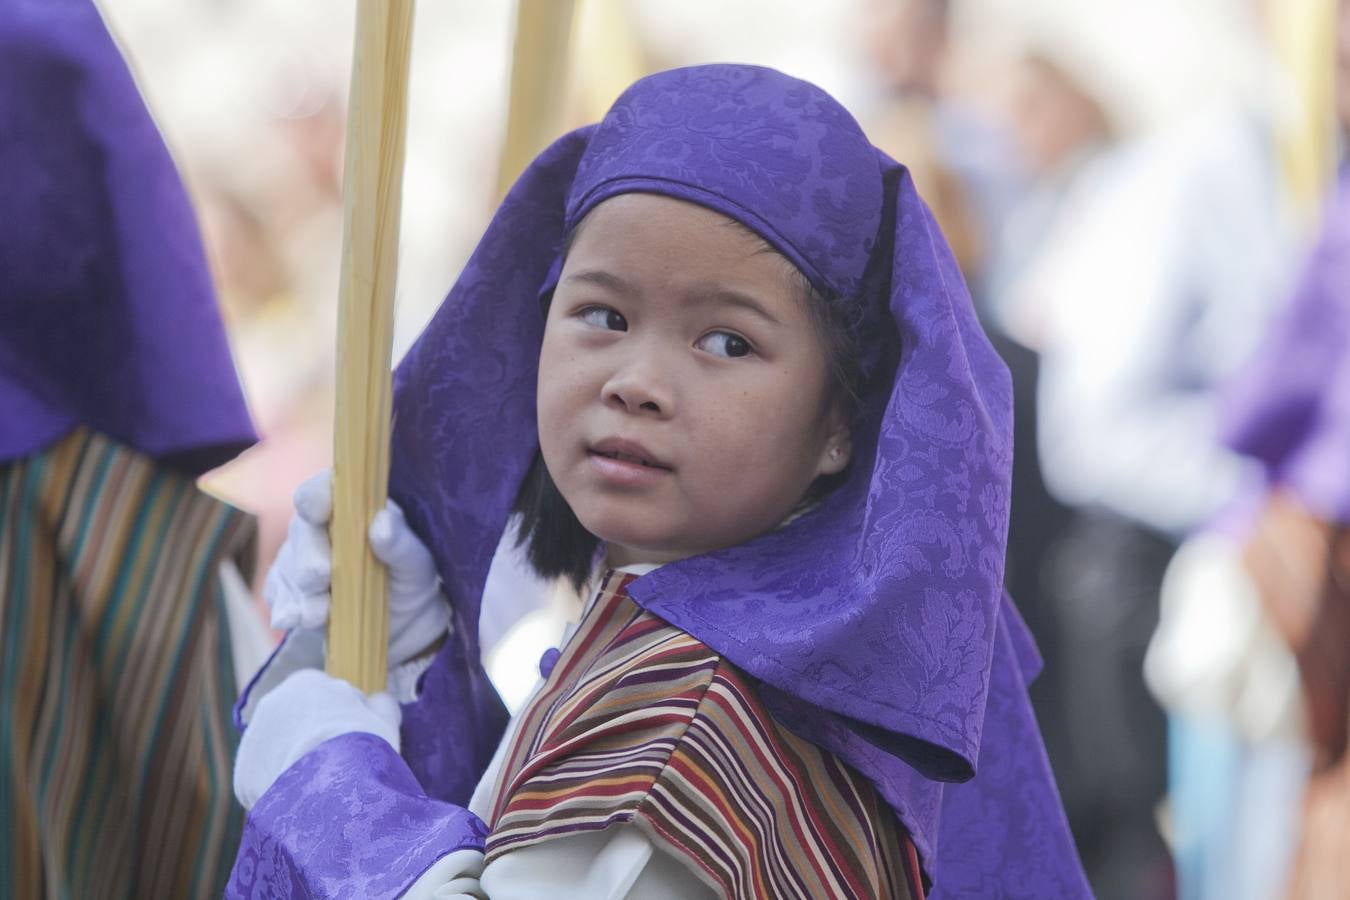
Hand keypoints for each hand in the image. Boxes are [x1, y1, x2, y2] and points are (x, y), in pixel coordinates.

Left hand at [233, 668, 400, 809]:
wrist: (331, 785)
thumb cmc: (363, 744)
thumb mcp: (384, 717)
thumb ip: (380, 703)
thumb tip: (377, 699)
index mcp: (305, 682)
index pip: (322, 694)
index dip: (340, 715)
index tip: (352, 736)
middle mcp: (271, 703)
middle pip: (295, 722)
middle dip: (312, 738)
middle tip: (338, 762)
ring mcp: (253, 740)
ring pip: (279, 752)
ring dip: (295, 764)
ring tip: (322, 787)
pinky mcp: (244, 776)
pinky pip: (266, 783)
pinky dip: (283, 791)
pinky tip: (303, 802)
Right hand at [265, 470, 451, 664]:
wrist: (404, 627)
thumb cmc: (411, 583)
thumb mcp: (417, 566)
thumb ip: (402, 544)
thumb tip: (382, 522)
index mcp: (354, 509)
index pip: (326, 489)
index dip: (317, 494)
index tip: (317, 511)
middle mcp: (322, 528)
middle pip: (301, 530)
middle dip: (308, 556)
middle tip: (321, 577)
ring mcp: (303, 560)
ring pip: (287, 565)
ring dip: (298, 590)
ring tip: (317, 614)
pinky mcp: (292, 592)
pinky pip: (277, 594)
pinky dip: (284, 607)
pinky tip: (292, 619)